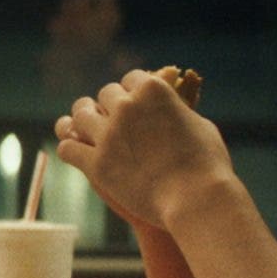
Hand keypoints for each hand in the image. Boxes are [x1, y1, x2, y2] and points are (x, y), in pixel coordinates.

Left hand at [53, 69, 231, 226]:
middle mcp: (126, 106)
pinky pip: (68, 149)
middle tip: (110, 116)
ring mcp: (108, 135)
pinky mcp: (96, 164)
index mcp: (152, 90)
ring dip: (82, 120)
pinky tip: (74, 152)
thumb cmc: (207, 163)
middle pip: (106, 94)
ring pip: (80, 116)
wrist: (196, 199)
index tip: (131, 99)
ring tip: (83, 127)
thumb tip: (171, 109)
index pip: (131, 78)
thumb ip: (176, 111)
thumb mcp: (199, 124)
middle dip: (109, 105)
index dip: (131, 90)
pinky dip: (70, 149)